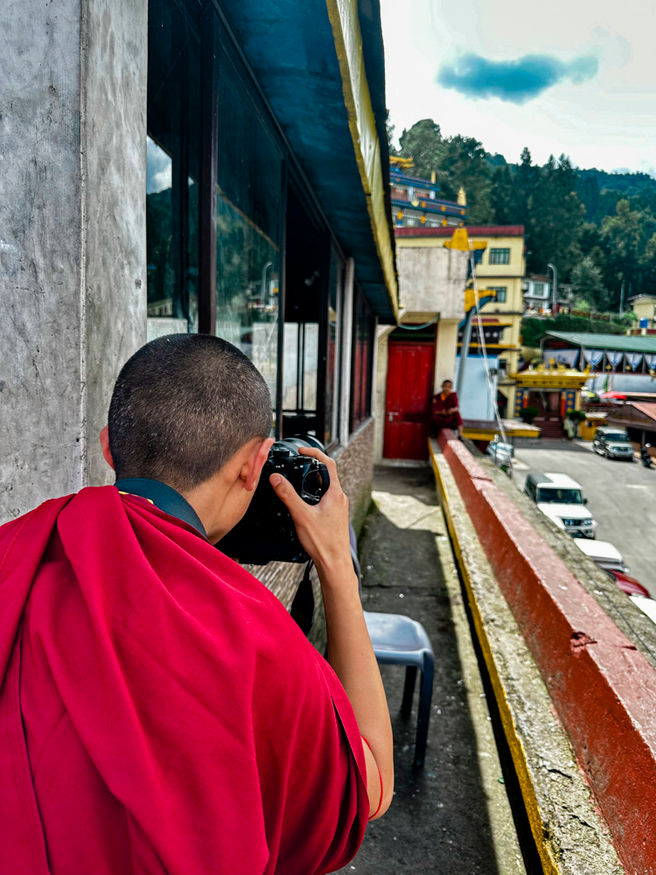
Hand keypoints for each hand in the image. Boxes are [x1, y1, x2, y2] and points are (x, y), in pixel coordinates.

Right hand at [269, 447, 352, 578]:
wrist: (334, 564)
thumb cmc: (324, 543)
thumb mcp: (301, 515)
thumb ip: (288, 495)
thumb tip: (276, 478)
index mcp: (335, 493)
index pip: (328, 463)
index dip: (314, 453)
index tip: (302, 451)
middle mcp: (339, 498)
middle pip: (326, 474)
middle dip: (310, 467)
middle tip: (297, 464)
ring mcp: (338, 508)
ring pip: (325, 487)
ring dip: (312, 481)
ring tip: (296, 482)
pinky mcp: (335, 516)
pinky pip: (324, 498)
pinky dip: (313, 494)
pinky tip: (303, 504)